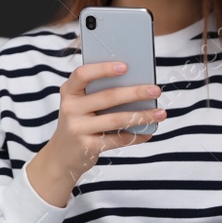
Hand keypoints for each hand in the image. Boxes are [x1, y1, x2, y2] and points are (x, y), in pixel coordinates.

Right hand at [40, 61, 166, 184]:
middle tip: (155, 90)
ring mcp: (78, 128)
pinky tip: (148, 132)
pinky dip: (136, 136)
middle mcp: (70, 108)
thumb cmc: (79, 122)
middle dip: (135, 92)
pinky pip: (117, 139)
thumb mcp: (80, 105)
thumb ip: (99, 93)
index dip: (103, 69)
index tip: (125, 67)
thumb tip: (137, 84)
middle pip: (107, 97)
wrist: (61, 155)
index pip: (83, 74)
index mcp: (69, 92)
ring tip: (160, 113)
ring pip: (116, 119)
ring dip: (141, 116)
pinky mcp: (87, 146)